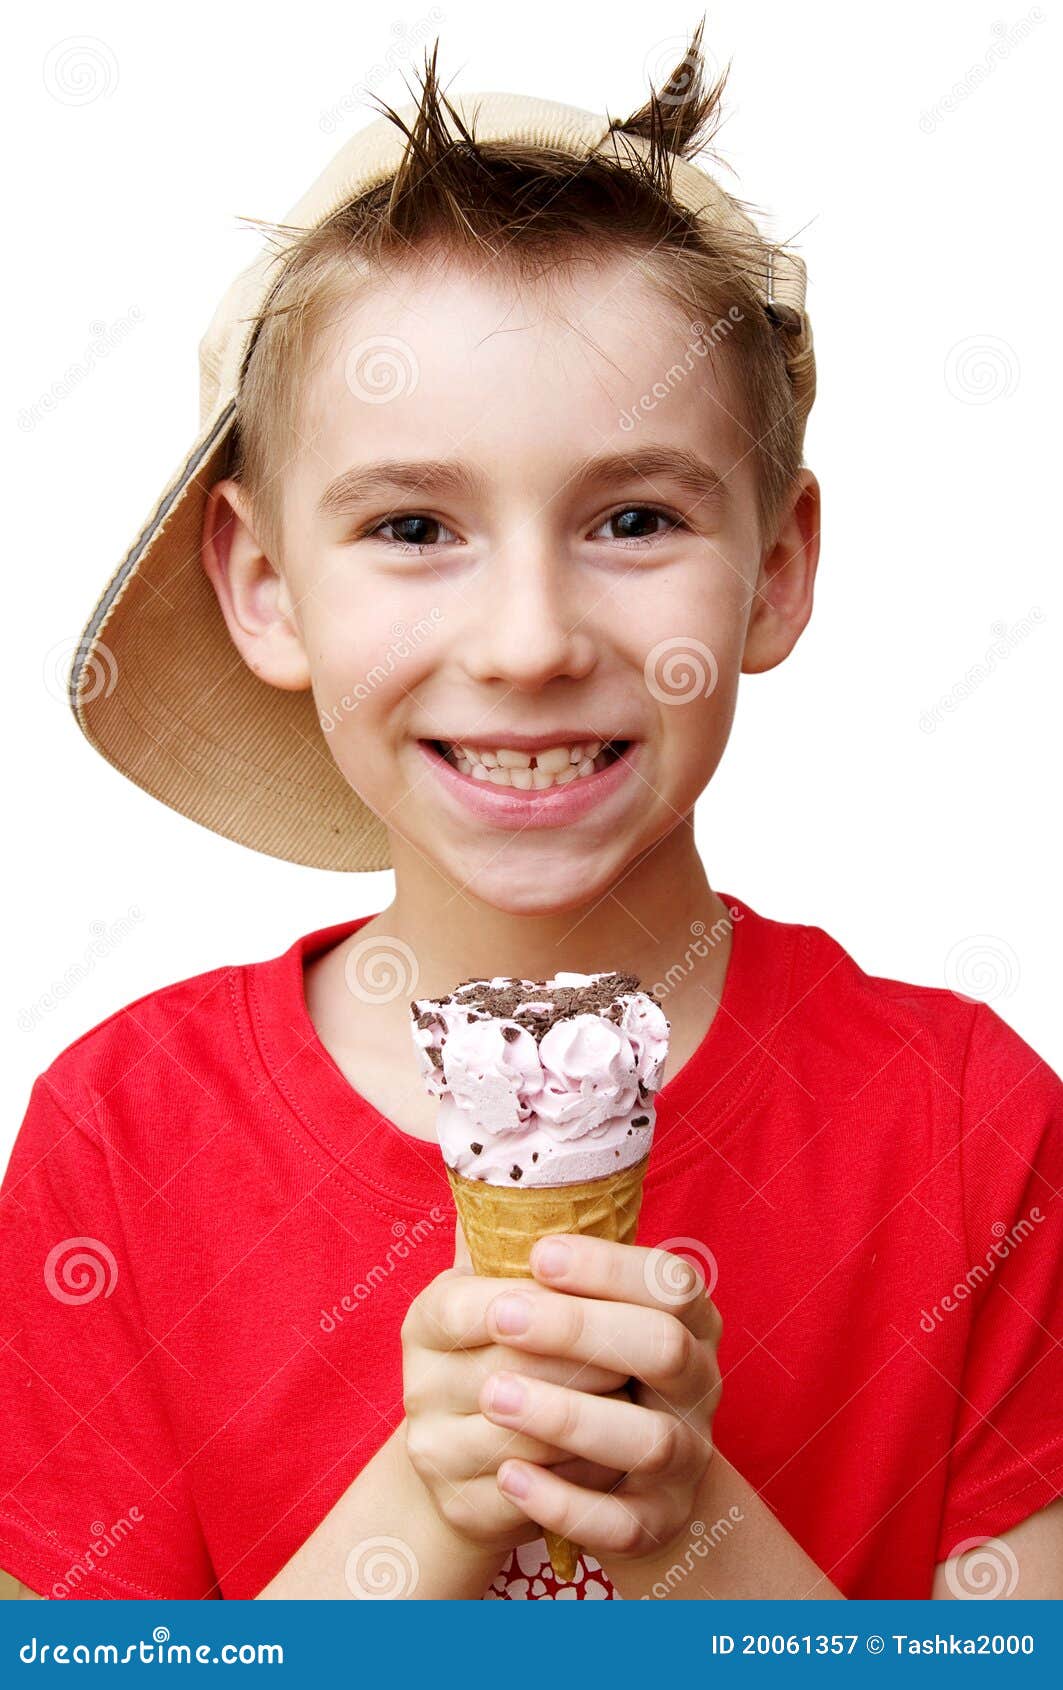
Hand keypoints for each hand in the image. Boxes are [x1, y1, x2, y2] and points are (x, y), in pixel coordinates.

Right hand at [400, 1225, 629, 1553]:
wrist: (474, 1457)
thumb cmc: (512, 1347)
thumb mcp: (506, 1284)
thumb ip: (522, 1237)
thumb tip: (543, 1171)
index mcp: (430, 1318)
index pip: (477, 1305)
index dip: (551, 1300)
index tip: (603, 1299)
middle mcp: (421, 1387)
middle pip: (516, 1372)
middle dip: (591, 1360)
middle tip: (645, 1352)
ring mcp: (439, 1454)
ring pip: (531, 1443)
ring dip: (598, 1422)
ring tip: (639, 1400)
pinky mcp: (467, 1512)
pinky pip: (537, 1504)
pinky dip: (585, 1487)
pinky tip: (616, 1463)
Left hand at [477, 1235, 721, 1563]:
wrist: (629, 1485)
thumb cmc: (592, 1373)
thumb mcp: (588, 1316)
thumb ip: (549, 1269)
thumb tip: (484, 1184)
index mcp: (690, 1322)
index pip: (669, 1282)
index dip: (607, 1266)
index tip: (538, 1254)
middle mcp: (698, 1385)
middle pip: (663, 1348)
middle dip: (581, 1328)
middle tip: (503, 1317)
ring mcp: (685, 1459)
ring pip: (649, 1439)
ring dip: (568, 1415)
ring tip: (493, 1397)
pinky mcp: (657, 1523)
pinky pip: (622, 1524)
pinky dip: (565, 1501)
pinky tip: (509, 1475)